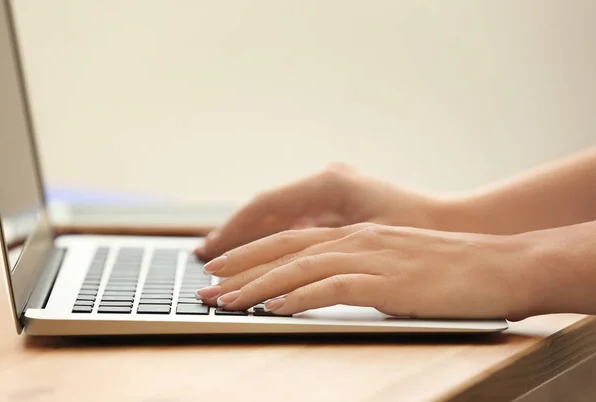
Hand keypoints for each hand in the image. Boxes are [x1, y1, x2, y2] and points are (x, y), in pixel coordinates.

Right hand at [195, 164, 444, 260]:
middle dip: (236, 235)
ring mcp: (330, 193)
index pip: (267, 205)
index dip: (235, 229)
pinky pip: (293, 223)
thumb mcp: (364, 237)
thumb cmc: (416, 227)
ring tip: (223, 259)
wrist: (452, 224)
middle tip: (207, 259)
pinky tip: (258, 255)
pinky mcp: (336, 207)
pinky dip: (273, 239)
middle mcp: (325, 182)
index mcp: (329, 183)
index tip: (212, 250)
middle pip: (267, 210)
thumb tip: (274, 261)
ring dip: (251, 238)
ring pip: (278, 217)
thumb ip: (317, 245)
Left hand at [195, 223, 533, 319]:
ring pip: (298, 267)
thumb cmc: (450, 268)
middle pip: (283, 249)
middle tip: (206, 285)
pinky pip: (331, 287)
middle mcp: (355, 239)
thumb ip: (356, 270)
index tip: (222, 268)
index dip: (251, 253)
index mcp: (355, 233)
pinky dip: (298, 296)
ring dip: (257, 285)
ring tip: (225, 300)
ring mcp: (369, 257)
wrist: (499, 265)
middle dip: (239, 268)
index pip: (289, 239)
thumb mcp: (394, 263)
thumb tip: (318, 287)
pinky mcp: (386, 281)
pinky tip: (275, 308)